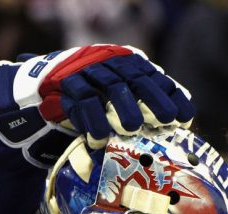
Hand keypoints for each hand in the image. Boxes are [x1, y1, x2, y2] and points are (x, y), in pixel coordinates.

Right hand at [0, 45, 194, 166]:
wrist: (42, 90)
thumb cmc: (90, 99)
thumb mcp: (116, 98)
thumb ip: (140, 105)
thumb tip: (174, 125)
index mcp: (125, 63)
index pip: (154, 76)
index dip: (171, 95)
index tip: (185, 117)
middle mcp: (108, 62)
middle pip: (136, 79)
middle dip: (154, 99)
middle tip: (166, 120)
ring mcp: (86, 71)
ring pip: (110, 87)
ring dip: (123, 109)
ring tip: (131, 128)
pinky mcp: (64, 84)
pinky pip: (81, 101)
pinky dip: (91, 119)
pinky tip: (100, 136)